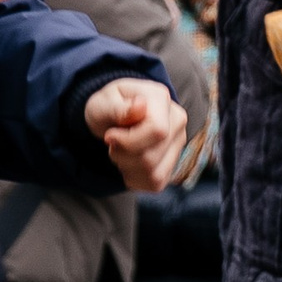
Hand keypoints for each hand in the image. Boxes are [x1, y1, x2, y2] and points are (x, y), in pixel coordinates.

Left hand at [83, 79, 187, 193]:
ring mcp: (178, 143)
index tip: (109, 136)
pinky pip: (155, 183)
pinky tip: (127, 162)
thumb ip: (118, 107)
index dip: (128, 141)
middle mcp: (177, 121)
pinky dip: (134, 178)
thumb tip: (141, 106)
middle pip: (151, 157)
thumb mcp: (103, 103)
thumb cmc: (107, 107)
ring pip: (153, 173)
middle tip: (111, 142)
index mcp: (161, 99)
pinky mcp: (173, 164)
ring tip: (120, 151)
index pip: (157, 131)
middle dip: (122, 155)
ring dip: (126, 167)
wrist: (112, 117)